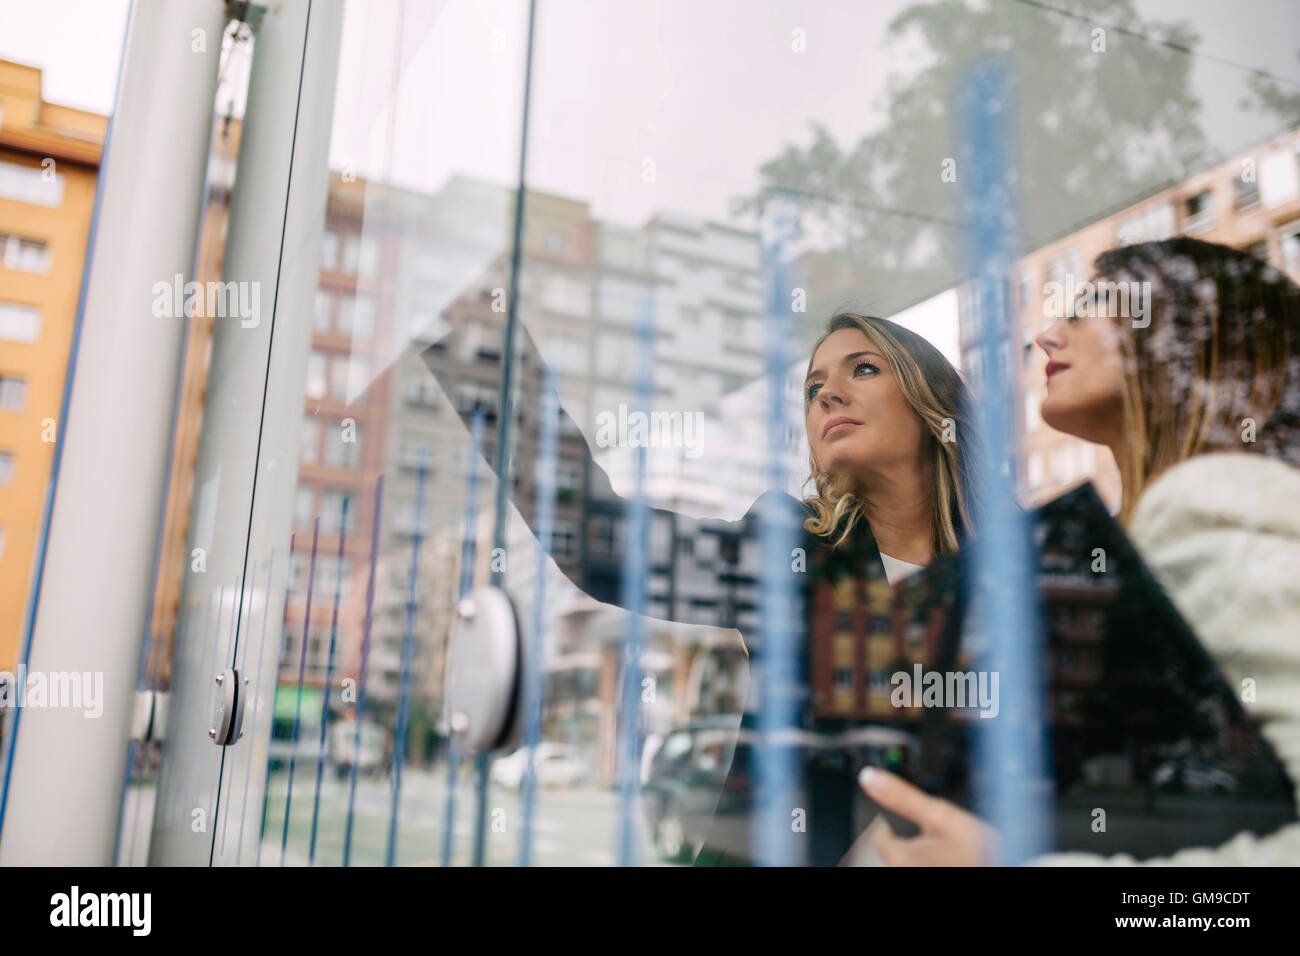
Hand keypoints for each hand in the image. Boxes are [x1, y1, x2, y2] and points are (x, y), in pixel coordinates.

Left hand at [857, 767, 996, 865]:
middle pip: (899, 852)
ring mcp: (918, 877)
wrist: (1017, 868)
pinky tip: (959, 863)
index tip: (926, 825)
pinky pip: (929, 867)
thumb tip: (870, 777)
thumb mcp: (943, 816)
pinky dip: (938, 864)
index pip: (882, 836)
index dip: (903, 824)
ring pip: (916, 862)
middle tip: (948, 842)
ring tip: (958, 856)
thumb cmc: (982, 856)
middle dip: (918, 843)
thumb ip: (903, 797)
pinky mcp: (928, 878)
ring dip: (930, 857)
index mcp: (899, 858)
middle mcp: (902, 871)